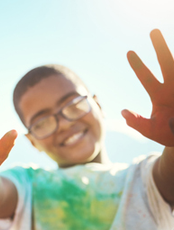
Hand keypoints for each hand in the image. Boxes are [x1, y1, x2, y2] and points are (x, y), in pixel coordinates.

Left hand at [123, 29, 173, 145]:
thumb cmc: (169, 133)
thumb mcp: (152, 131)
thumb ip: (138, 124)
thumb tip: (124, 113)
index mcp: (159, 95)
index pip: (146, 78)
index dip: (138, 66)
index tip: (129, 52)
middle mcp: (173, 87)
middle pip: (167, 64)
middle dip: (161, 48)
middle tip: (154, 31)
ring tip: (166, 36)